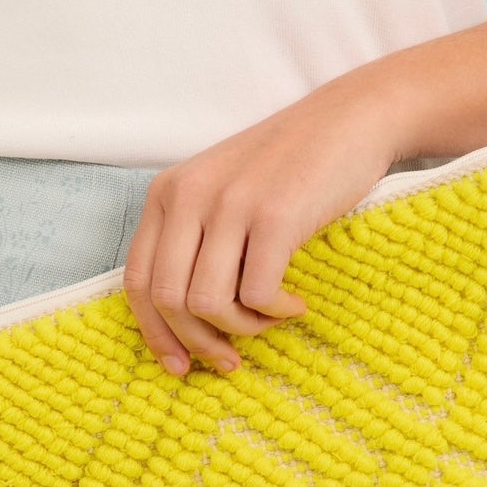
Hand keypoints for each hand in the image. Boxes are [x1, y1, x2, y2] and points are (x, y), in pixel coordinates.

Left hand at [122, 73, 416, 372]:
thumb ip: (194, 239)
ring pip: (207, 304)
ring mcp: (231, 205)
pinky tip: (294, 304)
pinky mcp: (274, 218)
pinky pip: (256, 295)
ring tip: (269, 320)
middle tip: (230, 359)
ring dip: (241, 329)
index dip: (155, 333)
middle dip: (198, 343)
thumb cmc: (288, 167)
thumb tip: (183, 323)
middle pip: (168, 300)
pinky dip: (274, 313)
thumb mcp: (221, 191)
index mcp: (168, 193)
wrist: (349, 120)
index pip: (137, 280)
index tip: (178, 366)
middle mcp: (189, 196)